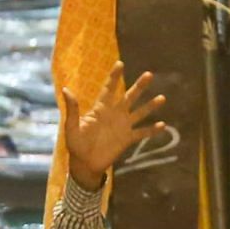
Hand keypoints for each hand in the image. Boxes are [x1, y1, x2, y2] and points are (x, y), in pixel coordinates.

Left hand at [61, 63, 166, 190]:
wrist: (84, 164)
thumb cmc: (76, 145)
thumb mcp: (72, 127)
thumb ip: (72, 109)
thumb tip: (66, 90)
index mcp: (101, 109)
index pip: (108, 89)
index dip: (114, 77)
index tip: (120, 64)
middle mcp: (114, 114)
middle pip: (129, 97)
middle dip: (139, 86)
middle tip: (149, 74)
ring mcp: (122, 126)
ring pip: (139, 113)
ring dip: (150, 106)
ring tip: (162, 98)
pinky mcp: (127, 139)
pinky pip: (142, 133)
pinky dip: (152, 130)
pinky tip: (163, 125)